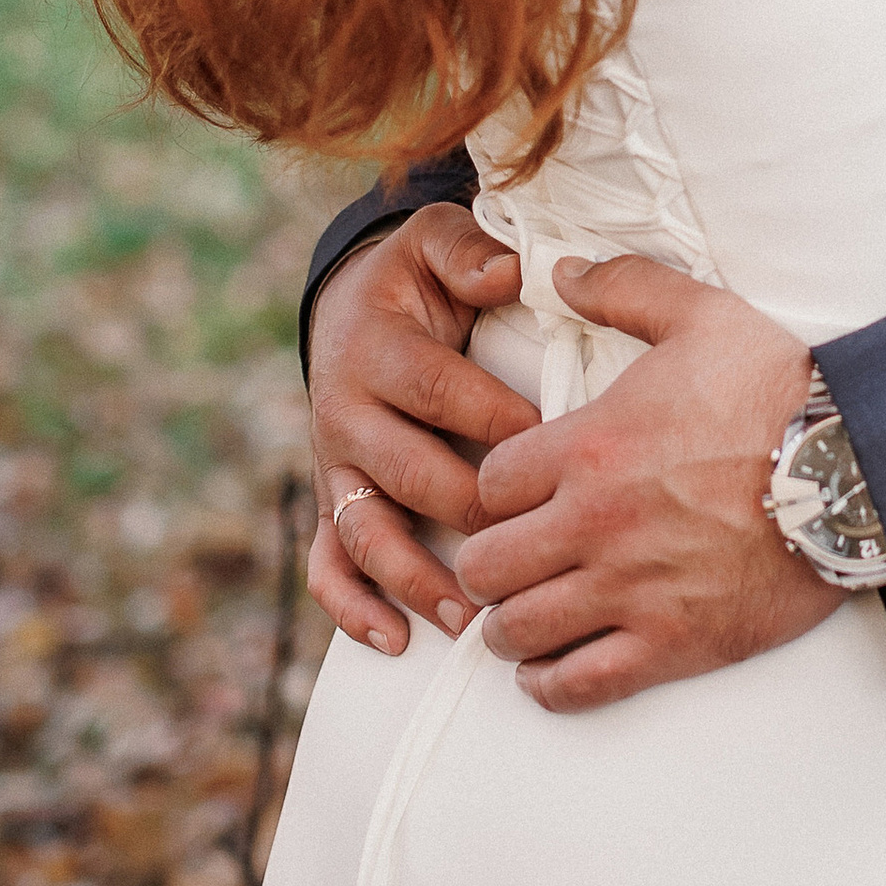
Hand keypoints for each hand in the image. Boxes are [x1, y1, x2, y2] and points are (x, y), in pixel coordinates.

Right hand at [307, 205, 537, 654]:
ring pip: (368, 534)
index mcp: (376, 350)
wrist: (350, 309)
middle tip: (534, 541)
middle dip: (469, 509)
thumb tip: (509, 273)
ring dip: (415, 580)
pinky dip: (353, 608)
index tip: (555, 447)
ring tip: (470, 617)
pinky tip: (394, 640)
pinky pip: (330, 563)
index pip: (438, 393)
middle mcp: (346, 414)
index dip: (495, 421)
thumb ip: (469, 253)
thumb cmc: (416, 281)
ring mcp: (336, 468)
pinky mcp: (333, 503)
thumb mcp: (436, 244)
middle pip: (407, 474)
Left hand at [456, 256, 832, 712]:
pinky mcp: (672, 644)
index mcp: (590, 448)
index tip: (512, 498)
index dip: (490, 493)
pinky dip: (551, 683)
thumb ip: (623, 287)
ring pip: (518, 630)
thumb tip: (563, 272)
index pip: (486, 486)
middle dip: (488, 562)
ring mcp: (631, 591)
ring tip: (525, 614)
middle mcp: (596, 524)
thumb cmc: (782, 393)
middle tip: (510, 559)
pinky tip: (551, 669)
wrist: (860, 468)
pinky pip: (577, 685)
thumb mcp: (702, 316)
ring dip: (511, 625)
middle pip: (485, 565)